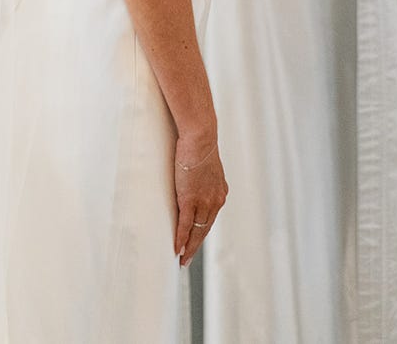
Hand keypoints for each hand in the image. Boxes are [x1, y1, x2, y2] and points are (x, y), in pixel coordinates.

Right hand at [174, 137, 227, 267]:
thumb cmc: (199, 146)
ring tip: (181, 259)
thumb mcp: (205, 168)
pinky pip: (185, 225)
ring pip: (196, 231)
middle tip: (186, 260)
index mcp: (220, 193)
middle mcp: (216, 200)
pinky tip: (176, 249)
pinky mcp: (191, 199)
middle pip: (204, 230)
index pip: (210, 219)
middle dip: (195, 246)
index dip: (201, 233)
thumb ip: (202, 180)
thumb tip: (193, 181)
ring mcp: (204, 201)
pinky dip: (181, 239)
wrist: (200, 137)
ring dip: (188, 247)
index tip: (195, 243)